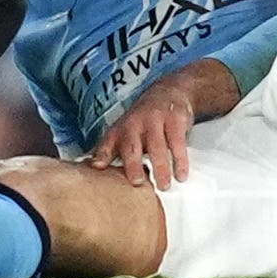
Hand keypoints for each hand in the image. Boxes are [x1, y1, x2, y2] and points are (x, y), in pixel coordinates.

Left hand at [87, 66, 204, 190]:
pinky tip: (181, 174)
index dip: (101, 155)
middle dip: (132, 164)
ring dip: (160, 167)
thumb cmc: (142, 120)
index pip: (107, 144)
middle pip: (131, 145)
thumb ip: (112, 151)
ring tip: (164, 186)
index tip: (97, 167)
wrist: (168, 92)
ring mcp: (155, 120)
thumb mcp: (124, 132)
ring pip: (156, 145)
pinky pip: (177, 142)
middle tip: (137, 182)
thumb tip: (95, 171)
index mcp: (120, 130)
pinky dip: (180, 160)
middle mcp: (134, 124)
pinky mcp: (174, 120)